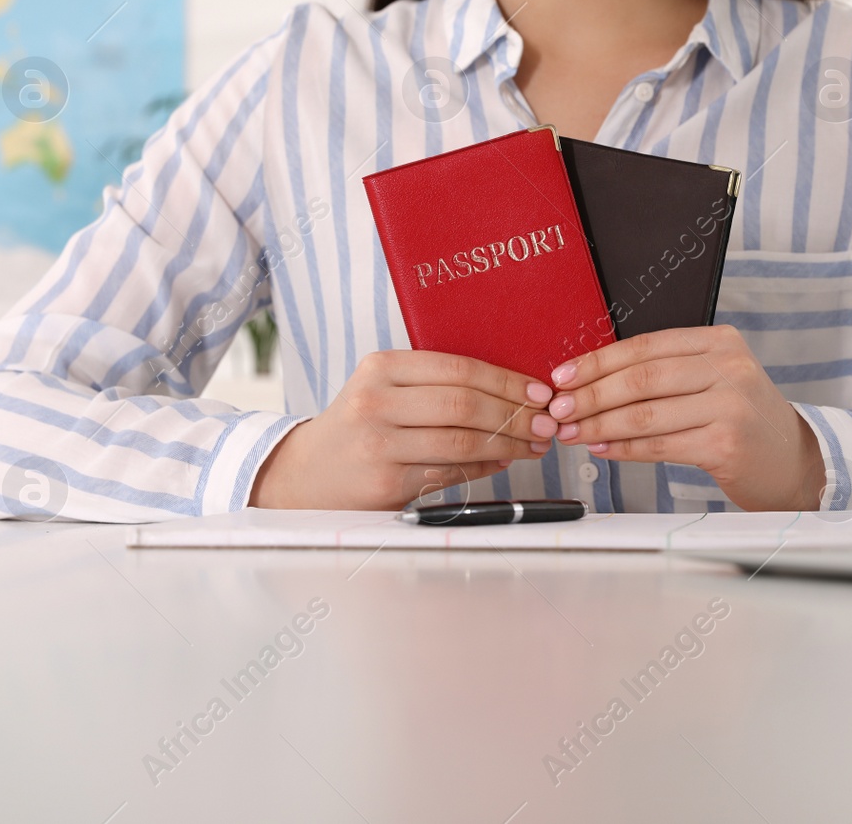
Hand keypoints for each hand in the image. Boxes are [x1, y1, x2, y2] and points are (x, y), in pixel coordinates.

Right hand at [249, 351, 556, 509]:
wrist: (305, 474)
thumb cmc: (359, 426)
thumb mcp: (385, 389)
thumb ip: (437, 385)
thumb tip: (515, 393)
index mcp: (381, 367)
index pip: (459, 369)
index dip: (507, 381)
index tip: (539, 392)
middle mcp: (375, 402)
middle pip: (464, 404)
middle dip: (515, 414)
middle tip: (545, 423)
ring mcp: (378, 444)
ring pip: (461, 441)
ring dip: (507, 444)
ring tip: (533, 444)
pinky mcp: (385, 483)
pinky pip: (450, 473)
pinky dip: (484, 467)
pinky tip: (502, 461)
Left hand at [546, 326, 826, 510]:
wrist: (793, 461)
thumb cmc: (743, 420)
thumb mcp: (714, 380)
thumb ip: (666, 373)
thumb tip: (593, 379)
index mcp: (720, 342)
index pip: (645, 346)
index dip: (598, 361)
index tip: (563, 376)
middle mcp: (729, 367)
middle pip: (642, 378)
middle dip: (591, 394)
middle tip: (558, 408)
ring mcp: (730, 405)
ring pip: (647, 413)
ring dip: (600, 425)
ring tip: (572, 432)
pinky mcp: (726, 443)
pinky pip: (661, 445)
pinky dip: (624, 449)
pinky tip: (602, 449)